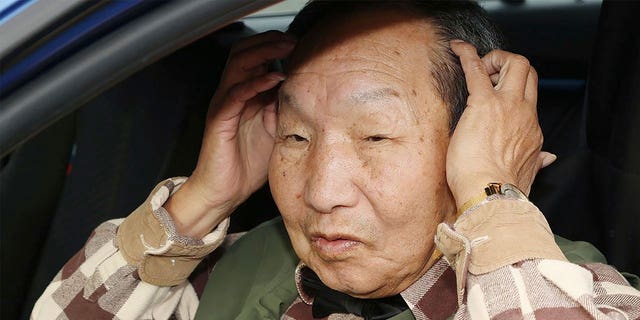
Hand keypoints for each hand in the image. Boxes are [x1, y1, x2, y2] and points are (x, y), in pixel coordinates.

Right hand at [165, 31, 295, 237]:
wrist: (224, 191)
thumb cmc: (246, 164)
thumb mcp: (274, 131)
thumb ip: (282, 110)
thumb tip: (300, 93)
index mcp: (243, 95)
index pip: (254, 57)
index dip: (274, 46)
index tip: (299, 44)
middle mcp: (231, 95)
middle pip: (243, 53)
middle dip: (269, 43)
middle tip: (293, 41)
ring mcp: (224, 105)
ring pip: (238, 66)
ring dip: (264, 54)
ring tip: (286, 50)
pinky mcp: (220, 120)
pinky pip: (235, 94)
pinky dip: (256, 82)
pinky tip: (274, 78)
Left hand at [446, 41, 555, 208]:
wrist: (491, 196)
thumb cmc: (501, 191)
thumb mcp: (527, 175)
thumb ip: (538, 163)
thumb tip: (548, 159)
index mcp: (532, 131)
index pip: (529, 99)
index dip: (514, 91)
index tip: (498, 93)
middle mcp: (524, 114)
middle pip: (529, 73)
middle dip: (510, 66)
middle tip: (489, 76)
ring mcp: (507, 106)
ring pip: (515, 64)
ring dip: (496, 59)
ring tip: (478, 67)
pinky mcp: (483, 103)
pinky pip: (477, 69)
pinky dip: (467, 55)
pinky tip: (458, 48)